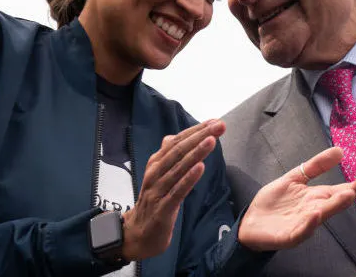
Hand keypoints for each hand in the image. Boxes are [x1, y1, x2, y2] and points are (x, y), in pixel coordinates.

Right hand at [121, 119, 224, 260]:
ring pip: (178, 168)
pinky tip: (200, 168)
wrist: (137, 234)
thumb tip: (171, 136)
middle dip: (200, 136)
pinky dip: (188, 178)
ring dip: (196, 153)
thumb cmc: (153, 202)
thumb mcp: (158, 176)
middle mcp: (155, 172)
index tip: (215, 121)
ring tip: (211, 140)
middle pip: (178, 150)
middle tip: (219, 126)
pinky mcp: (162, 208)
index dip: (196, 130)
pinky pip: (177, 191)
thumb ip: (167, 157)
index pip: (177, 141)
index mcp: (156, 163)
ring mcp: (158, 190)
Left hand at [237, 147, 355, 250]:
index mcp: (317, 198)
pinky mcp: (289, 236)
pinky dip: (309, 224)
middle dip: (354, 191)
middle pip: (338, 201)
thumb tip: (339, 151)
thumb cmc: (274, 203)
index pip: (342, 189)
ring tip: (348, 194)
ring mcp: (303, 224)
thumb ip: (315, 166)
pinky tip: (316, 214)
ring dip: (335, 205)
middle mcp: (315, 211)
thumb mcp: (294, 178)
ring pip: (323, 216)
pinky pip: (301, 231)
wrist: (250, 222)